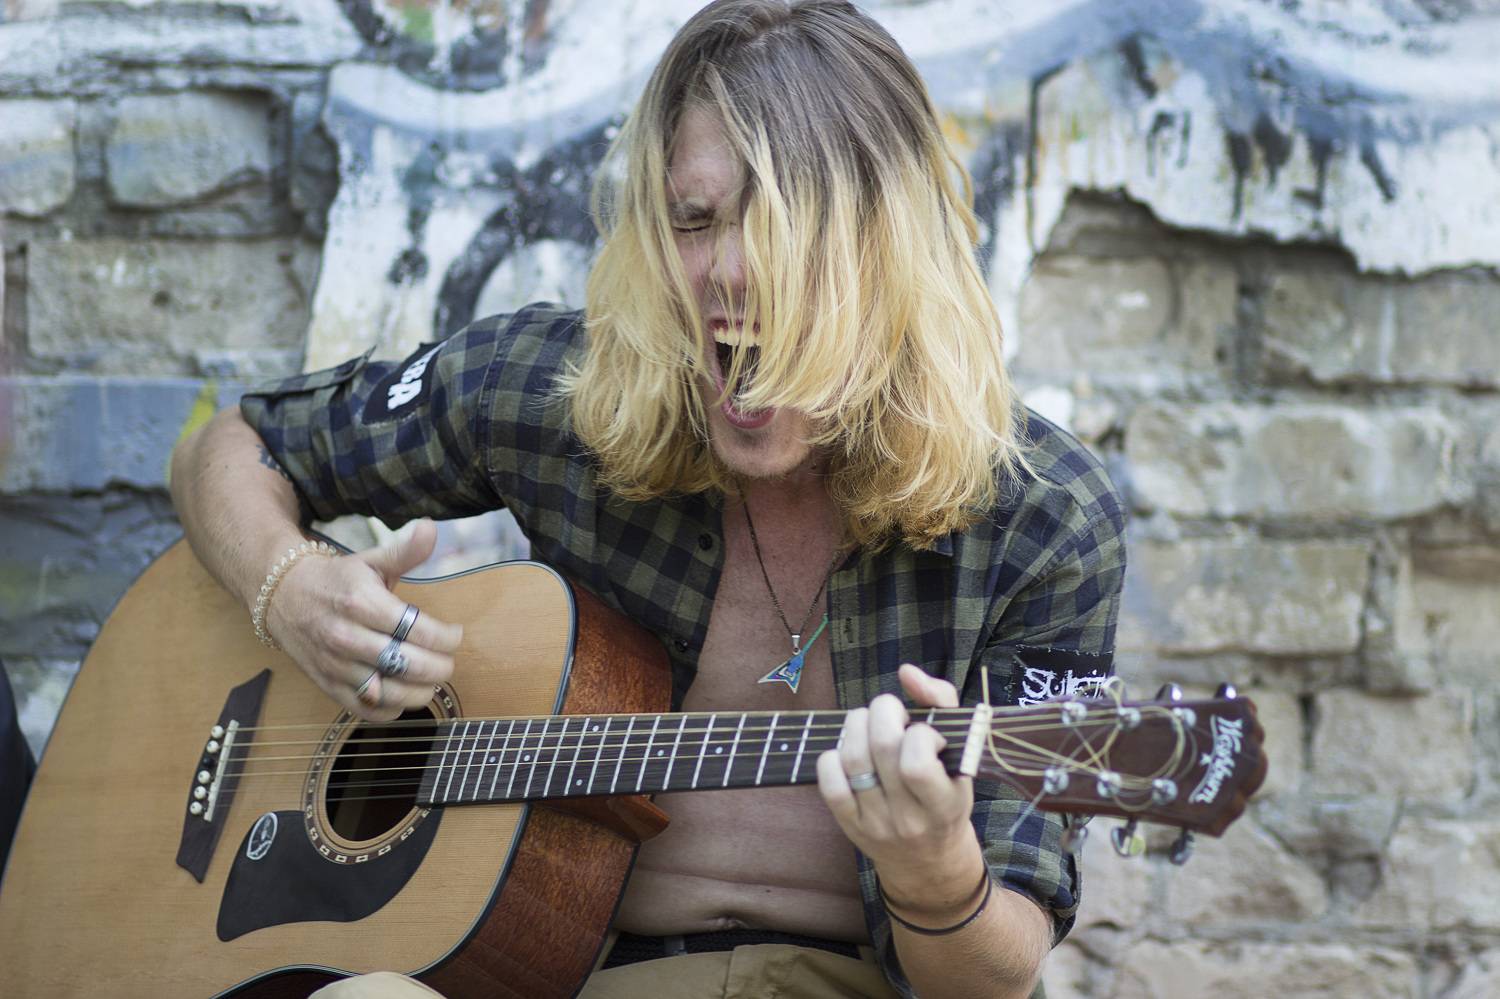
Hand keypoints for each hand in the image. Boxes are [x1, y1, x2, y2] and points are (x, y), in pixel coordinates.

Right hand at [265, 520, 462, 720]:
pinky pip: (367, 710)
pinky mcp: (327, 685)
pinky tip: (402, 693)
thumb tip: (432, 528)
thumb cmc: (337, 579)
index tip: (455, 635)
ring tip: (431, 679)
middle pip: (409, 663)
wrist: (282, 596)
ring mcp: (336, 665)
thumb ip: (404, 550)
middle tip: (448, 660)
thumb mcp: (370, 560)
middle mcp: (347, 636)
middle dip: (441, 666)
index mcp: (362, 603)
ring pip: (391, 692)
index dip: (447, 638)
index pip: (418, 630)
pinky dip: (392, 709)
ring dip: (421, 691)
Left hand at [816, 663, 984, 912]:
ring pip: (852, 760)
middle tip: (890, 712)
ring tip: (868, 722)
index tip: (924, 731)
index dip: (918, 732)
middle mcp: (909, 819)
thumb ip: (942, 703)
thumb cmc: (947, 794)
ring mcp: (876, 824)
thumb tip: (906, 672)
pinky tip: (848, 751)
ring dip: (856, 725)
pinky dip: (832, 756)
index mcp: (945, 803)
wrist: (929, 862)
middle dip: (882, 712)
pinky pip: (828, 784)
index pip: (917, 761)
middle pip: (880, 749)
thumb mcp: (962, 756)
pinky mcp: (850, 827)